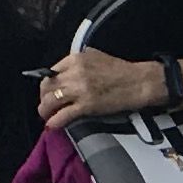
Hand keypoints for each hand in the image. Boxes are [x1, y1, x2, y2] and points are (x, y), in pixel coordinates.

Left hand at [33, 47, 159, 126]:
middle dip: (43, 98)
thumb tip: (63, 73)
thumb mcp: (95, 56)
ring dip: (45, 111)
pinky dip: (54, 122)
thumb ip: (77, 63)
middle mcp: (75, 72)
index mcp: (76, 59)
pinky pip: (63, 115)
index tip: (49, 92)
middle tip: (46, 106)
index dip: (47, 85)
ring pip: (51, 101)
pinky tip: (52, 125)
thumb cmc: (120, 70)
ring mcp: (80, 90)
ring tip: (47, 116)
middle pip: (47, 87)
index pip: (50, 72)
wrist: (139, 82)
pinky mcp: (86, 106)